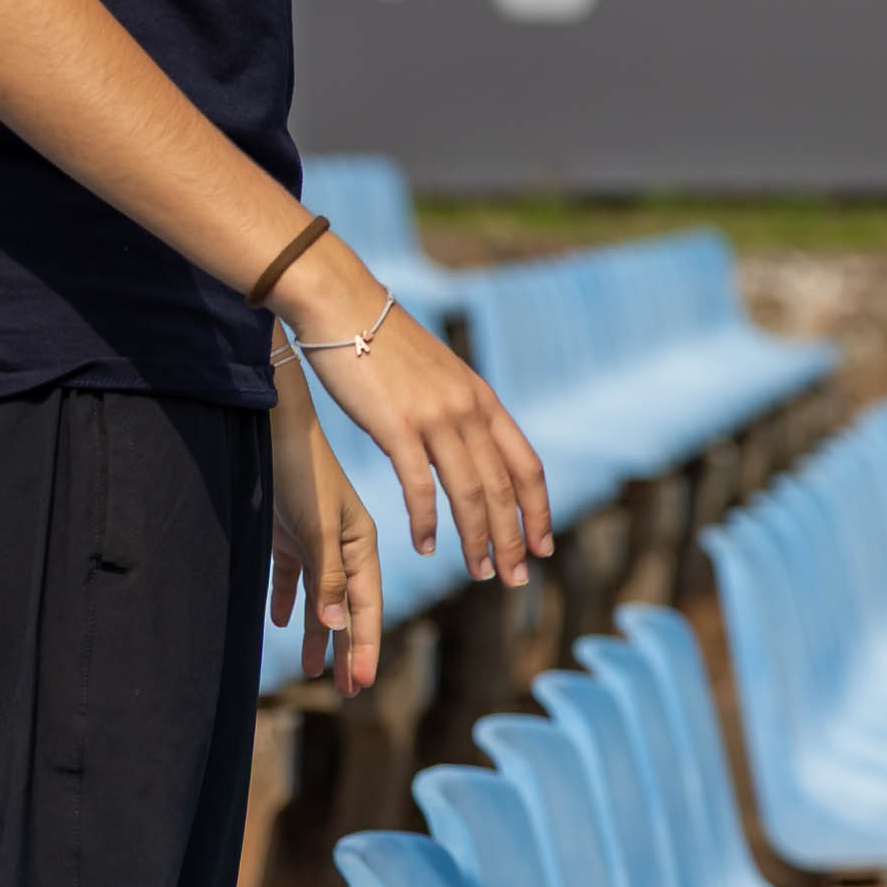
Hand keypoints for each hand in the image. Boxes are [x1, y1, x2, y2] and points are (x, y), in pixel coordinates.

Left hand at [269, 388, 382, 694]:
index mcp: (361, 543)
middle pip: (348, 607)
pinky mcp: (287, 533)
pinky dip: (288, 601)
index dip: (364, 645)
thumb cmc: (300, 472)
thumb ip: (327, 577)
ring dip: (318, 632)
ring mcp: (315, 539)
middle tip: (350, 690)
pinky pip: (291, 577)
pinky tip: (281, 622)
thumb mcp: (316, 527)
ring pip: (320, 598)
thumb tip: (339, 626)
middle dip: (348, 648)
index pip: (366, 606)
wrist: (270, 427)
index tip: (360, 684)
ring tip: (313, 670)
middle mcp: (343, 545)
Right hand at [275, 261, 555, 585]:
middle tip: (517, 578)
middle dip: (515, 538)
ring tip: (480, 571)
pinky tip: (427, 546)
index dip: (538, 510)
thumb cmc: (386, 347)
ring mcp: (434, 416)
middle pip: (503, 486)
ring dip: (477, 537)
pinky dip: (426, 520)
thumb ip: (459, 414)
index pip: (526, 466)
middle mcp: (468, 410)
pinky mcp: (396, 424)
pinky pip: (418, 484)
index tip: (544, 546)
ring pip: (470, 490)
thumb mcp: (439, 379)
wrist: (342, 307)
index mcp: (483, 401)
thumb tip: (470, 450)